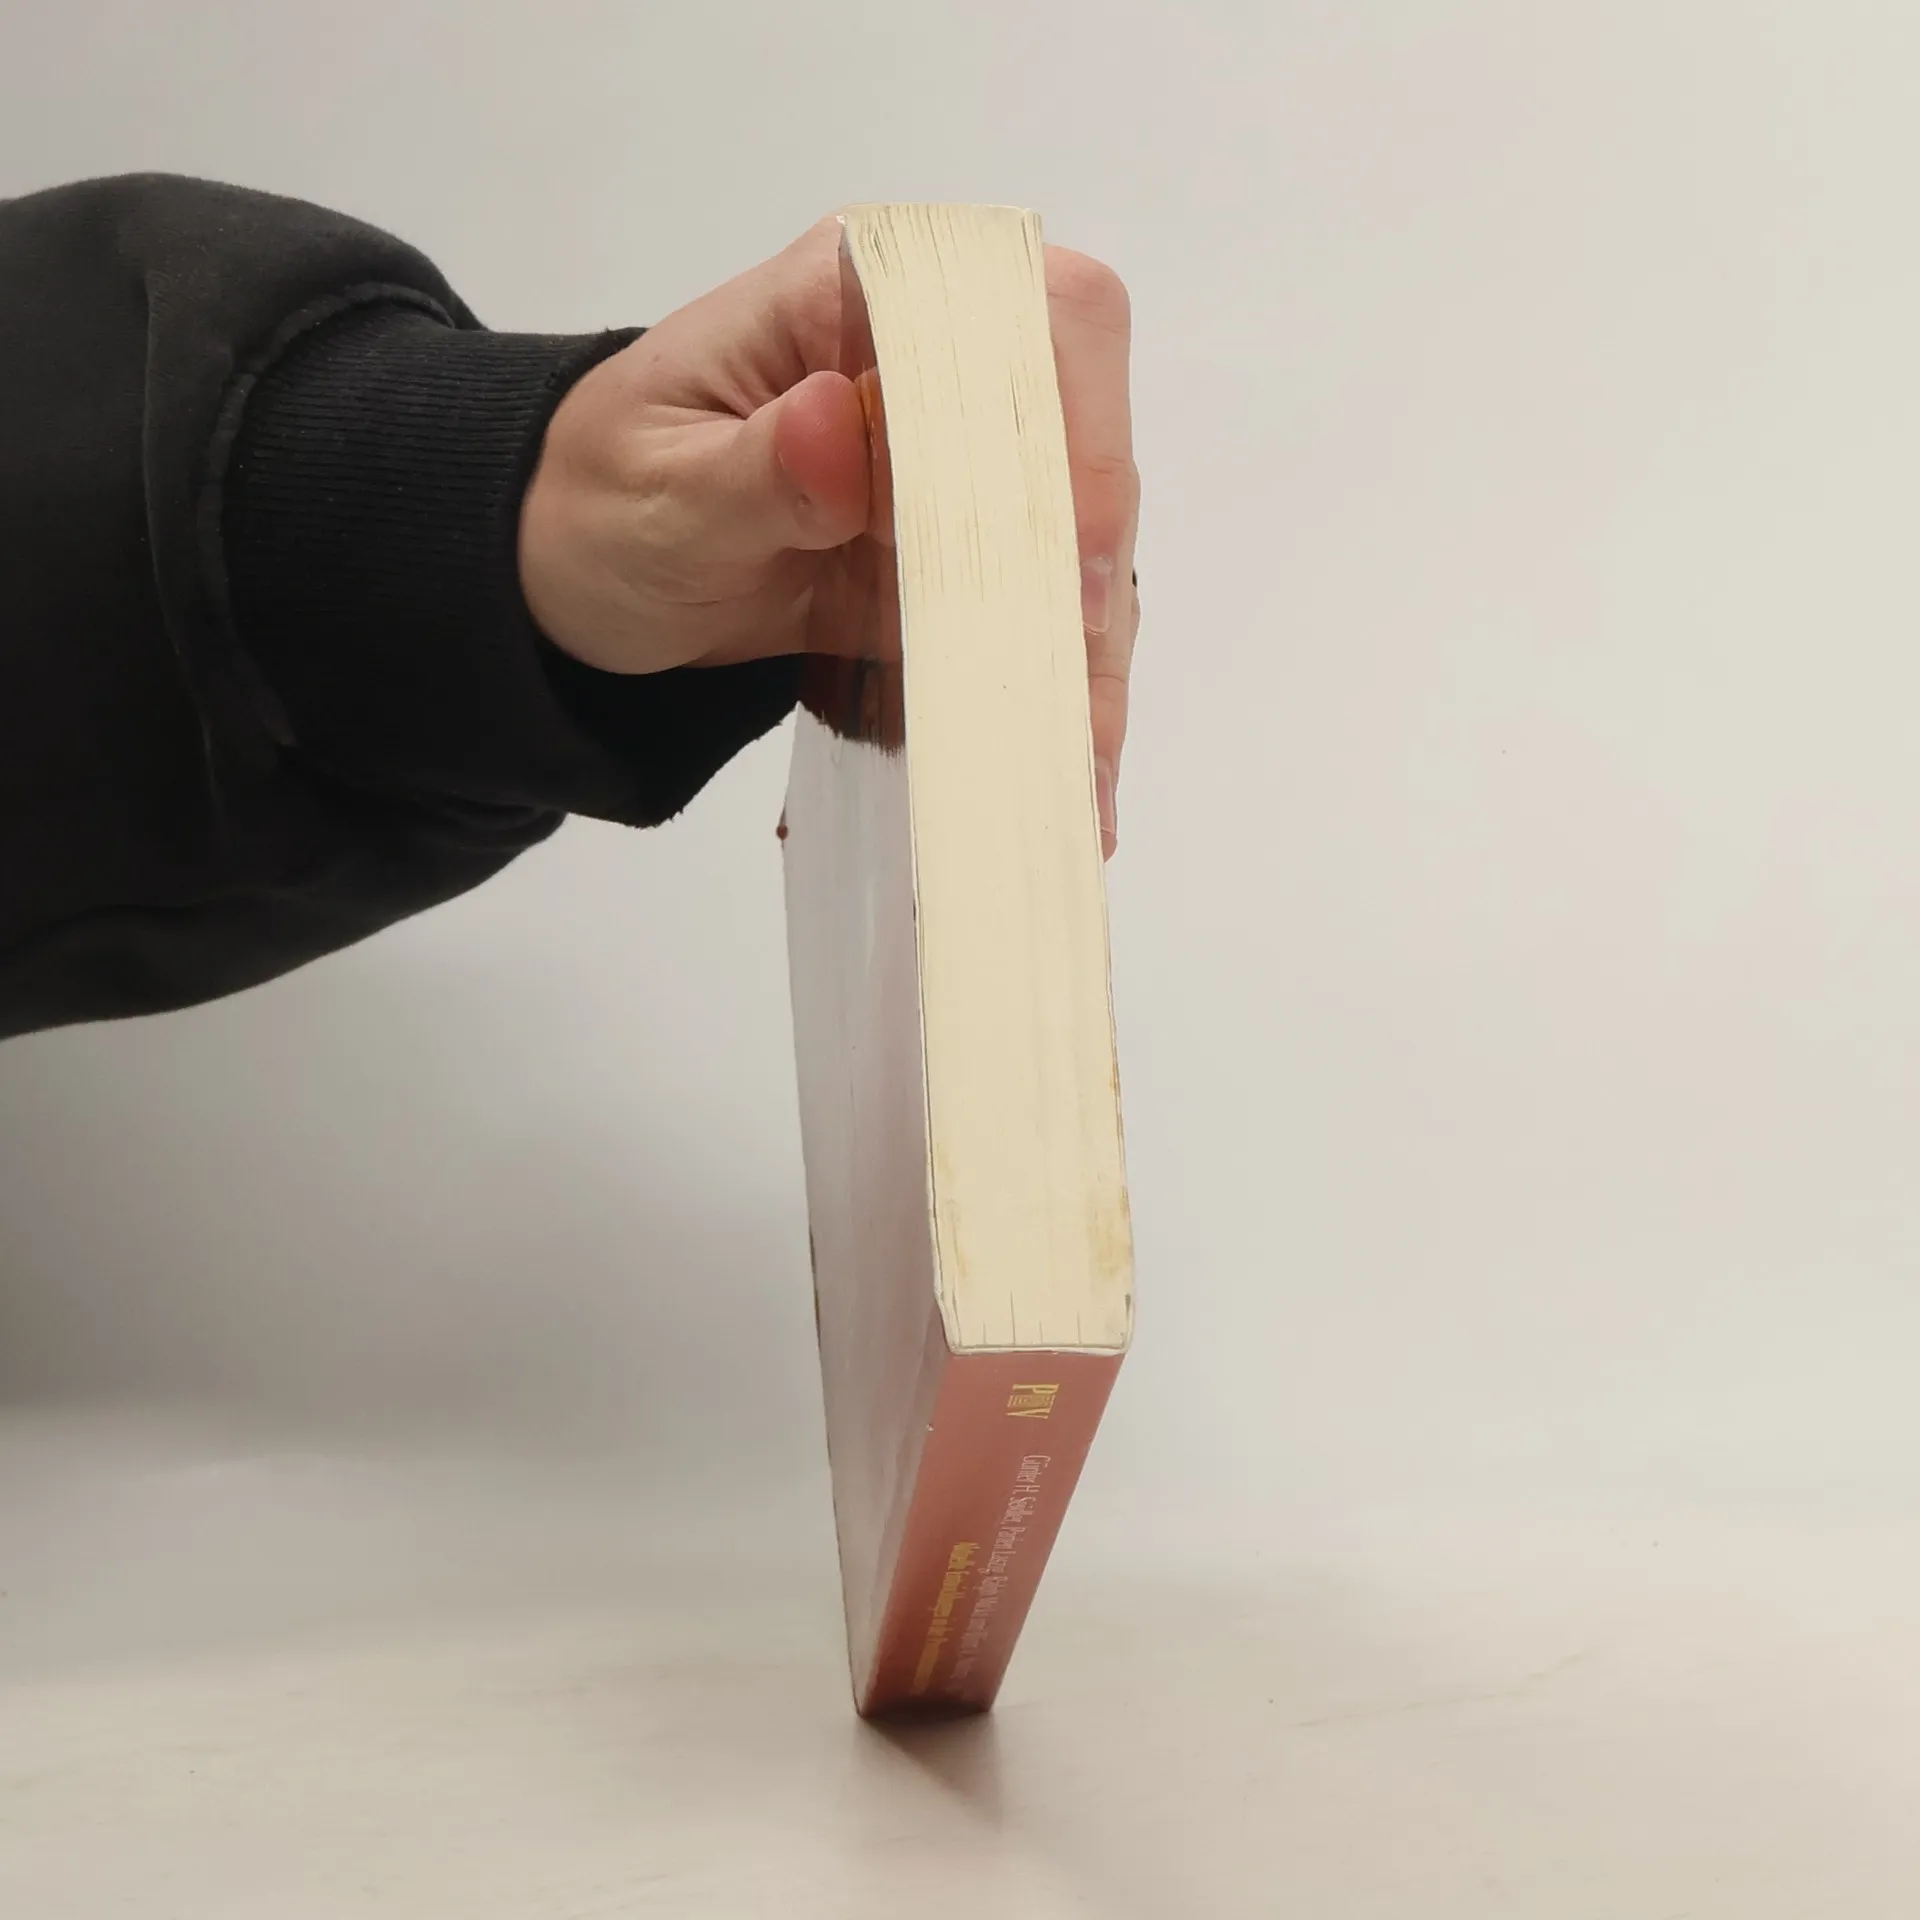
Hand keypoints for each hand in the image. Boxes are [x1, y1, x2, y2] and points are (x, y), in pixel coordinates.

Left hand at [517, 215, 1139, 854]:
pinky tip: (1060, 774)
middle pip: (1079, 440)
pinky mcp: (955, 553)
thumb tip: (842, 423)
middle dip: (1095, 579)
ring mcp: (955, 463)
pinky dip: (1047, 692)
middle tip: (1083, 709)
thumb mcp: (657, 491)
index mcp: (860, 296)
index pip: (1025, 316)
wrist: (572, 562)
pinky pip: (1028, 614)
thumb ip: (756, 468)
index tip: (1071, 558)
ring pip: (1073, 543)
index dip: (1075, 428)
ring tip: (1081, 777)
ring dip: (1086, 659)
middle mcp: (934, 365)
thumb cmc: (598, 500)